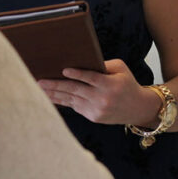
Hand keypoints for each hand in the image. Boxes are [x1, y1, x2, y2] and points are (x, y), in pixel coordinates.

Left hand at [38, 59, 159, 125]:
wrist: (137, 108)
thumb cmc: (127, 83)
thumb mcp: (121, 69)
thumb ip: (102, 65)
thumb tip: (80, 61)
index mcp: (110, 85)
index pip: (91, 78)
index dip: (77, 74)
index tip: (64, 70)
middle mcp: (103, 99)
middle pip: (76, 90)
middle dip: (56, 85)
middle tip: (40, 81)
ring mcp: (97, 110)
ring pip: (72, 100)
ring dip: (54, 94)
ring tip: (40, 88)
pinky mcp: (93, 117)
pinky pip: (75, 107)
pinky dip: (62, 101)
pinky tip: (51, 96)